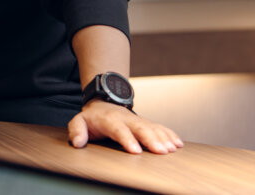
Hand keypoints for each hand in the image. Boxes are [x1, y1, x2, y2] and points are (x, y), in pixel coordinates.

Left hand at [68, 100, 182, 154]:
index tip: (136, 151)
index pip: (119, 130)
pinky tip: (178, 144)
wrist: (103, 103)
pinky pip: (160, 127)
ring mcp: (137, 120)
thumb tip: (77, 143)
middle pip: (140, 128)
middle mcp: (126, 118)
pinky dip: (169, 135)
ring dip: (163, 138)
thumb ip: (76, 131)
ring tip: (172, 149)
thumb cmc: (92, 118)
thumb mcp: (79, 121)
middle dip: (151, 139)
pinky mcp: (146, 123)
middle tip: (161, 151)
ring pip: (152, 127)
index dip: (127, 140)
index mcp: (109, 120)